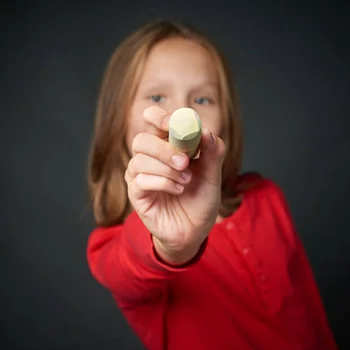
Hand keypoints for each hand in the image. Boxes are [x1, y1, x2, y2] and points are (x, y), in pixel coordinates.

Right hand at [124, 106, 225, 263]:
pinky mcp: (136, 195)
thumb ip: (212, 152)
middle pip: (141, 140)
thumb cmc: (201, 200)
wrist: (196, 231)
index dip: (158, 117)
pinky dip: (162, 183)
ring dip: (166, 169)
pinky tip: (177, 190)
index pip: (151, 120)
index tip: (172, 123)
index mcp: (166, 145)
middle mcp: (149, 158)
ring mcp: (139, 176)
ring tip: (186, 181)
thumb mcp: (213, 175)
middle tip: (184, 161)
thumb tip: (206, 131)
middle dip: (163, 148)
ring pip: (139, 161)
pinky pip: (140, 181)